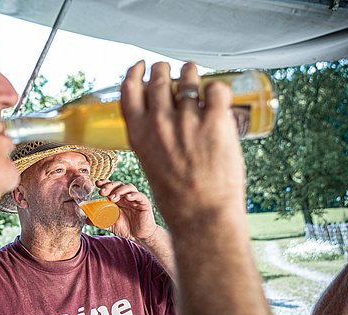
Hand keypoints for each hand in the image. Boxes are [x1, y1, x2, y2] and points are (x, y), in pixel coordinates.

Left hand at [95, 180, 156, 240]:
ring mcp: (136, 199)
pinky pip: (140, 196)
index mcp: (118, 199)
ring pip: (129, 187)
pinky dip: (134, 195)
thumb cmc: (126, 228)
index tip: (97, 184)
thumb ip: (99, 222)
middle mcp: (126, 196)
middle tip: (102, 192)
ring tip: (112, 197)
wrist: (139, 237)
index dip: (105, 183)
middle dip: (109, 185)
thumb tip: (86, 220)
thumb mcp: (110, 224)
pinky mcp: (144, 203)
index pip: (111, 186)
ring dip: (119, 190)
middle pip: (118, 184)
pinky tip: (127, 197)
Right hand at [120, 61, 245, 222]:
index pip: (130, 89)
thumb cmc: (177, 198)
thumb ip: (154, 140)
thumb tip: (167, 122)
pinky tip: (218, 97)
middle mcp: (159, 122)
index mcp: (138, 134)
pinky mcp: (215, 120)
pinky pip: (217, 89)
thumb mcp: (150, 165)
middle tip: (174, 71)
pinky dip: (218, 89)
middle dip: (165, 69)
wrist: (202, 216)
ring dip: (192, 73)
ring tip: (197, 76)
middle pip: (159, 77)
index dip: (135, 72)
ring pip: (189, 77)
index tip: (142, 66)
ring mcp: (187, 119)